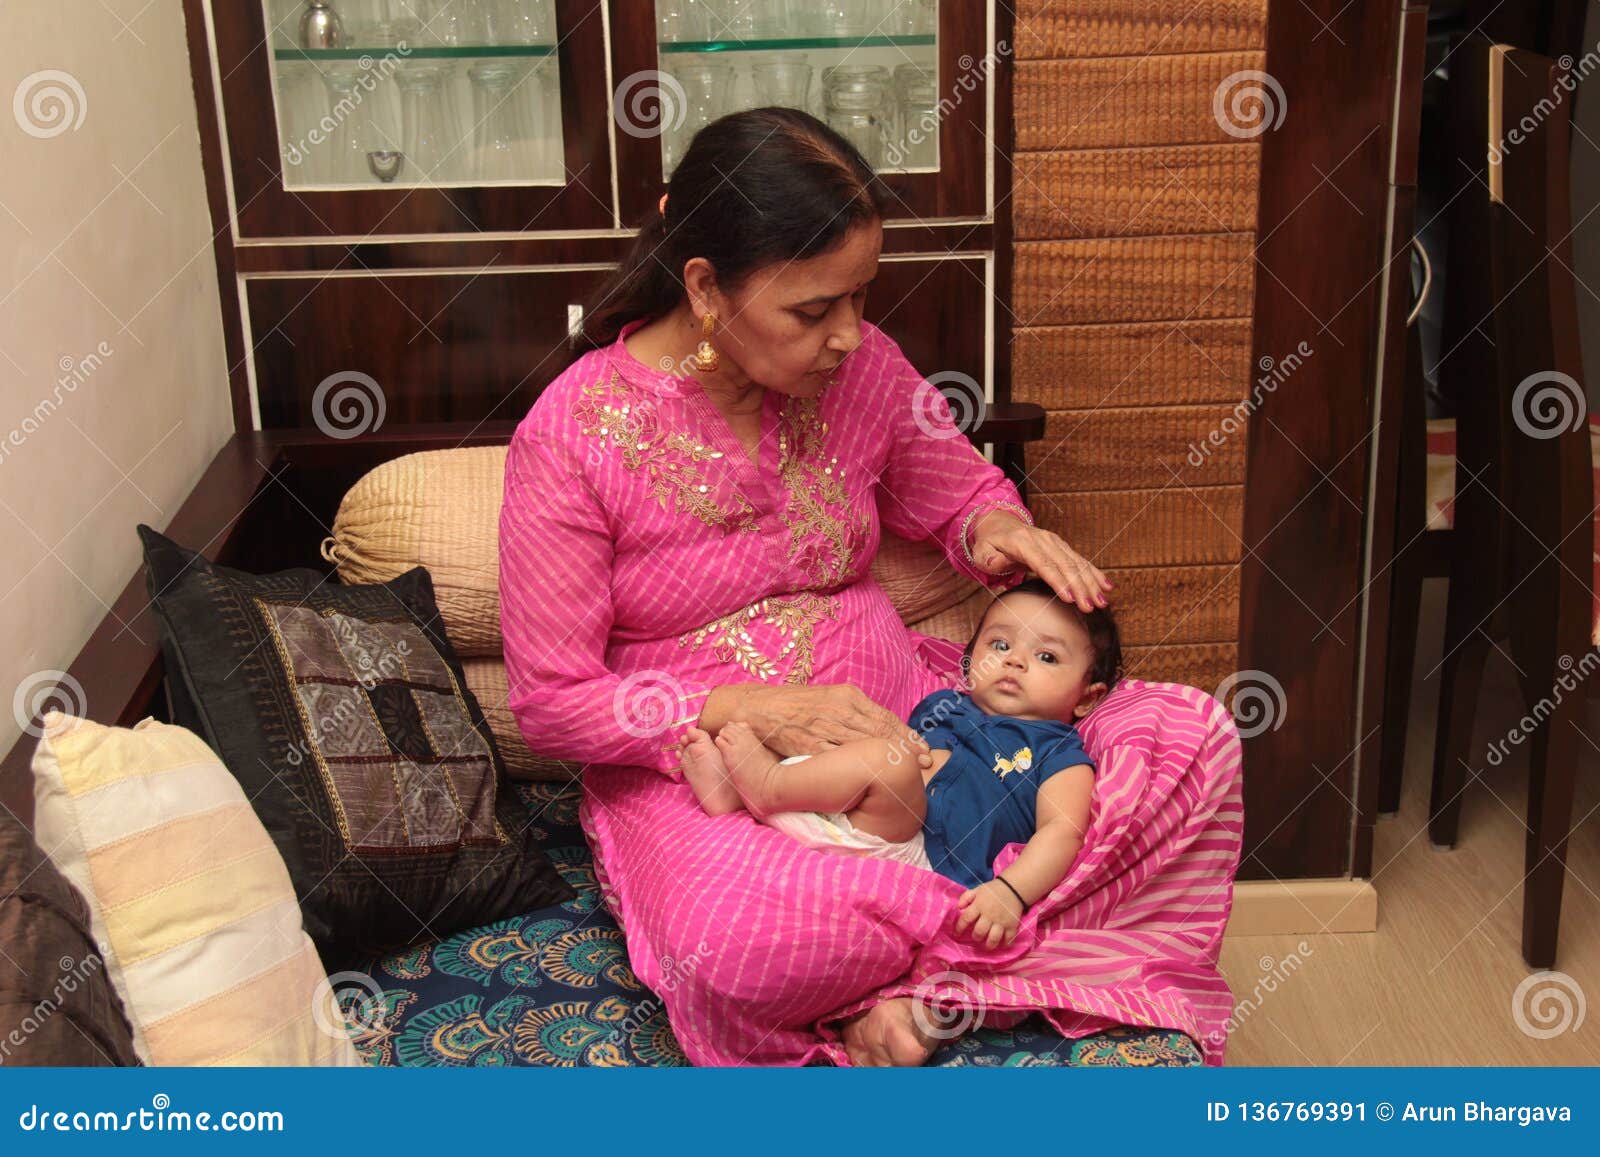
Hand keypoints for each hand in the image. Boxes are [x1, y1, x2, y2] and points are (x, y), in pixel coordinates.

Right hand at [711, 683, 931, 769]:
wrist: (752, 708)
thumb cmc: (791, 706)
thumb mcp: (826, 701)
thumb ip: (850, 714)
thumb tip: (877, 731)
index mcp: (845, 696)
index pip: (884, 717)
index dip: (906, 734)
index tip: (923, 748)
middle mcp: (838, 708)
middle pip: (881, 730)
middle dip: (906, 747)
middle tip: (926, 762)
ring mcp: (824, 726)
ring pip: (864, 743)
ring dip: (889, 757)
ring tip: (908, 771)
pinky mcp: (808, 743)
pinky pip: (837, 756)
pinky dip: (856, 766)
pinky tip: (871, 776)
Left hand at [953, 878, 1023, 947]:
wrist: (1013, 887)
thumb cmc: (993, 890)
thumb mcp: (977, 890)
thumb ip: (966, 897)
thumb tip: (958, 908)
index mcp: (979, 905)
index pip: (966, 919)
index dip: (959, 928)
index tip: (956, 934)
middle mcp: (989, 915)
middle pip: (980, 931)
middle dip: (976, 937)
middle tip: (976, 937)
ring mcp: (1001, 921)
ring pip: (993, 938)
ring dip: (989, 945)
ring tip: (987, 946)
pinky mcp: (1012, 925)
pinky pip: (1008, 938)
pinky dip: (1005, 944)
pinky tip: (1001, 944)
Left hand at [968, 511, 1113, 613]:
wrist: (999, 523)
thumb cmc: (990, 542)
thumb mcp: (981, 552)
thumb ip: (989, 560)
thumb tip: (999, 564)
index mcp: (1023, 542)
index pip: (1044, 565)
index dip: (1058, 582)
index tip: (1070, 598)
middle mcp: (1043, 540)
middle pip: (1065, 565)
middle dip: (1080, 587)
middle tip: (1090, 606)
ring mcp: (1054, 542)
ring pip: (1076, 563)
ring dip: (1091, 583)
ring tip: (1102, 601)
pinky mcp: (1061, 546)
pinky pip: (1080, 560)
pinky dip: (1094, 573)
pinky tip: (1106, 586)